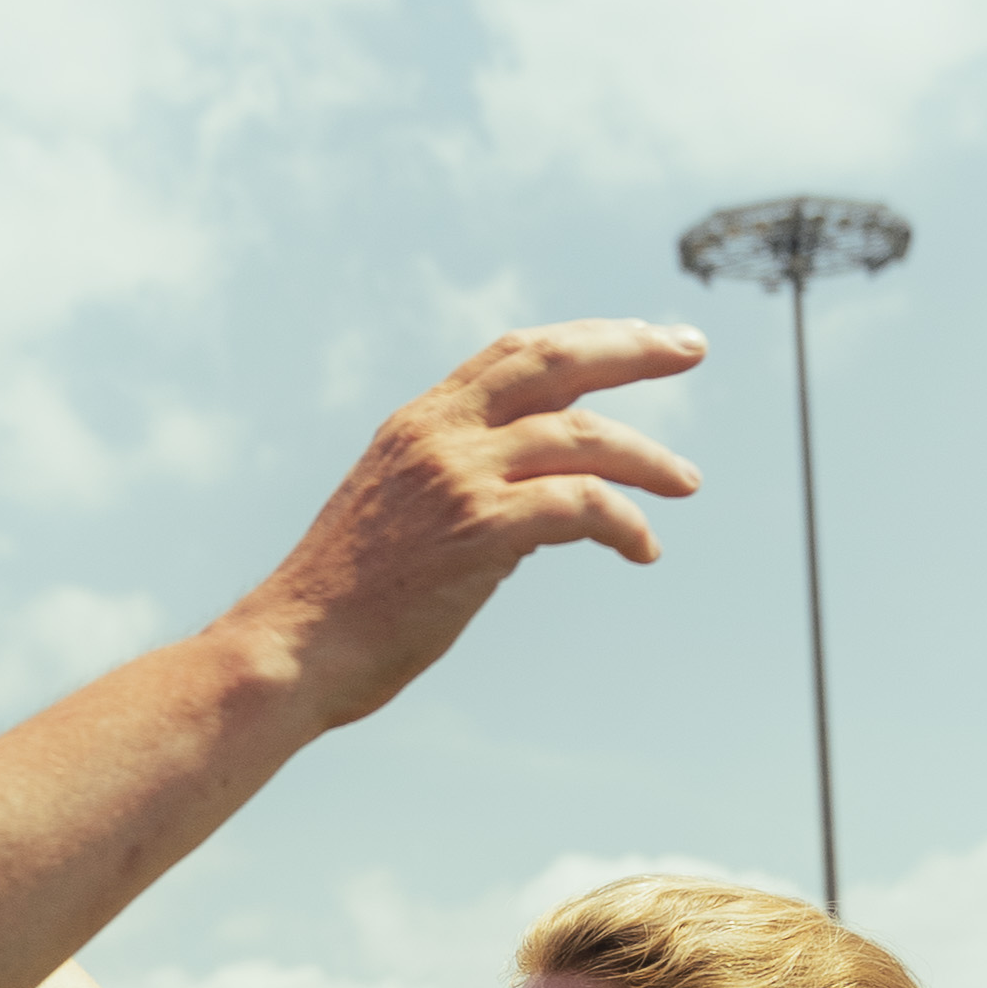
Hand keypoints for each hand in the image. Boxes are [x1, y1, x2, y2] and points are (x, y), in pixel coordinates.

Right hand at [230, 322, 706, 729]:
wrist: (294, 648)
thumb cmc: (345, 606)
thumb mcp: (400, 517)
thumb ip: (465, 491)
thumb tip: (546, 509)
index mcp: (419, 423)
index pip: (515, 353)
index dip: (585, 338)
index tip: (641, 338)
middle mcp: (441, 434)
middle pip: (557, 360)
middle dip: (634, 349)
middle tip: (692, 348)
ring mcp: (460, 477)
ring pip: (584, 438)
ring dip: (648, 459)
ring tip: (686, 483)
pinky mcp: (480, 530)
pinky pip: (582, 506)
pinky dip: (625, 523)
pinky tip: (644, 548)